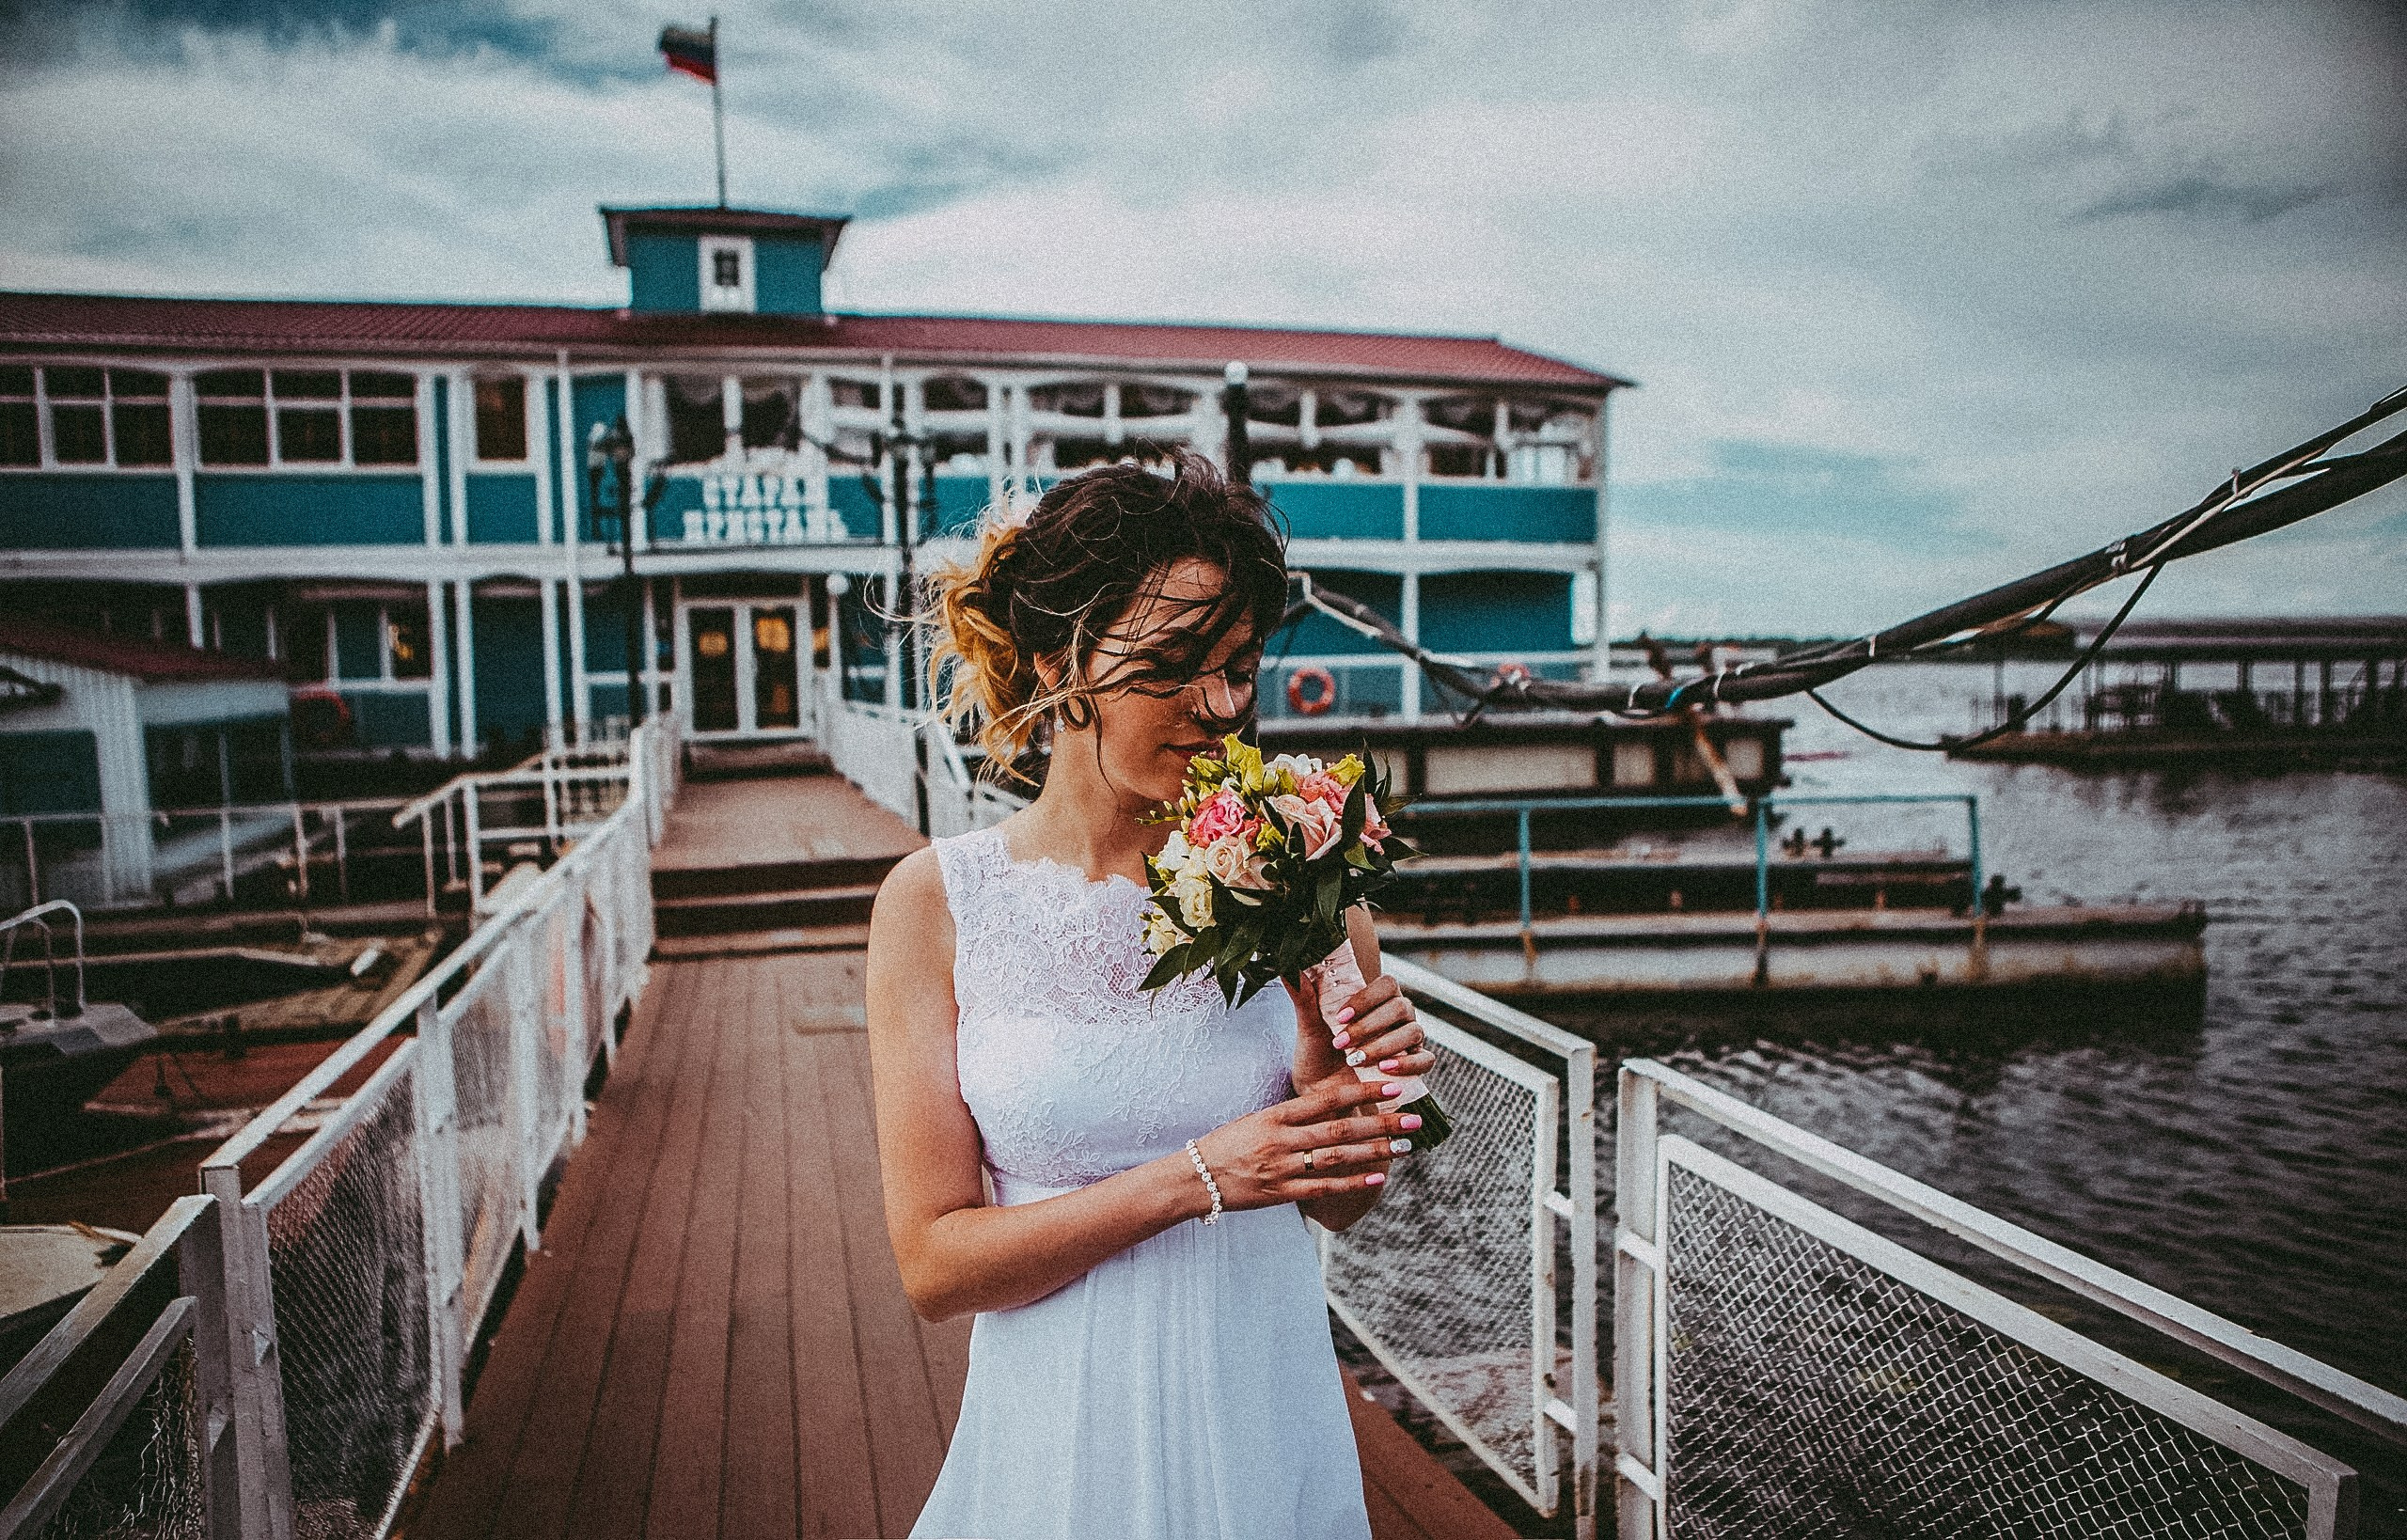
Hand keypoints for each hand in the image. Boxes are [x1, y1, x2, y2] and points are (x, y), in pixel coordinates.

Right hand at [1190, 1076, 1428, 1211]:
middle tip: (1413, 1119)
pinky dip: (1352, 1182)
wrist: (1193, 1178)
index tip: (1390, 1085)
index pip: (1326, 1099)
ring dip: (1374, 1151)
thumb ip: (1292, 1114)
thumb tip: (1332, 1104)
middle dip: (1380, 1122)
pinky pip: (1322, 1188)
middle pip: (1340, 1128)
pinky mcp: (1280, 1193)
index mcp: (1275, 1115)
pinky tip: (1377, 1177)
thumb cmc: (1227, 1145)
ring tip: (1403, 1147)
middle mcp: (1281, 1139)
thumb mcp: (1257, 1119)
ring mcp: (1281, 1168)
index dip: (1361, 1091)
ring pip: (1337, 1157)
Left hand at [1289, 968, 1436, 1090]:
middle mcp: (1397, 1016)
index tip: (1340, 1017)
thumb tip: (1289, 965)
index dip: (1366, 999)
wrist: (1322, 1093)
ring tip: (1357, 1059)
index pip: (1386, 984)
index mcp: (1376, 999)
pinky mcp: (1414, 1066)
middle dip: (1370, 1026)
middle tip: (1342, 1044)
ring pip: (1413, 1032)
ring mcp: (1408, 1040)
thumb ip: (1303, 995)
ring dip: (1384, 1045)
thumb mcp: (1308, 1026)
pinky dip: (1408, 1064)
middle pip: (1401, 1006)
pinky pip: (1425, 1060)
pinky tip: (1385, 1069)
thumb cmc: (1317, 1054)